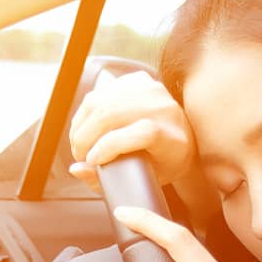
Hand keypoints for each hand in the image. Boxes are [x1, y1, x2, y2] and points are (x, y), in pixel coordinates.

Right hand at [67, 71, 197, 194]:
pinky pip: (100, 93)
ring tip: (79, 144)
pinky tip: (85, 128)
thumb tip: (76, 169)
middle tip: (80, 156)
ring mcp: (150, 90)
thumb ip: (109, 181)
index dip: (110, 146)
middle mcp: (164, 108)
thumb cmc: (163, 164)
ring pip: (101, 101)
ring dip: (80, 125)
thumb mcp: (143, 180)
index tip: (92, 161)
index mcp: (173, 137)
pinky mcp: (137, 80)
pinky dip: (85, 113)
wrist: (185, 138)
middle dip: (85, 138)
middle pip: (113, 114)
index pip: (143, 133)